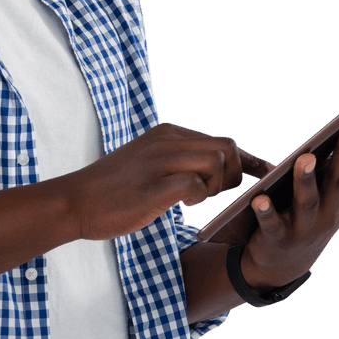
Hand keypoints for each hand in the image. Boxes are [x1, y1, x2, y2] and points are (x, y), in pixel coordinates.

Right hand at [64, 123, 270, 241]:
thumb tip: (210, 169)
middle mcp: (166, 141)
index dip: (246, 159)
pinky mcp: (154, 186)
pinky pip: (196, 186)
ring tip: (193, 198)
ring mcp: (160, 162)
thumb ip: (176, 160)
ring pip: (217, 164)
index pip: (220, 140)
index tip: (263, 171)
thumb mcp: (146, 163)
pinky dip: (198, 197)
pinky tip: (182, 204)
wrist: (74, 201)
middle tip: (216, 193)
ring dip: (215, 187)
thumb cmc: (111, 189)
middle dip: (234, 174)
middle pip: (227, 148)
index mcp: (166, 134)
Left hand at [240, 111, 338, 290]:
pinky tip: (259, 199)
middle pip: (338, 180)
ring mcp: (305, 228)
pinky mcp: (278, 239)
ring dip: (306, 180)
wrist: (286, 264)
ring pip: (307, 202)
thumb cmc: (316, 214)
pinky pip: (272, 225)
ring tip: (304, 157)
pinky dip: (266, 213)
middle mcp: (330, 213)